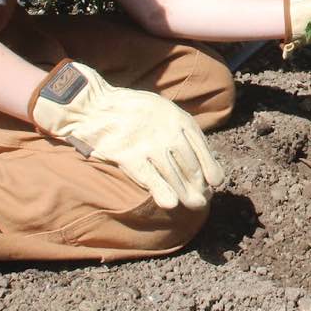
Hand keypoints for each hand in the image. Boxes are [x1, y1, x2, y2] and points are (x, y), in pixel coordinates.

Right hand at [28, 60, 224, 210]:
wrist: (94, 106)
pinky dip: (162, 191)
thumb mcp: (161, 108)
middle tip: (203, 199)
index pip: (201, 147)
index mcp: (177, 118)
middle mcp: (167, 131)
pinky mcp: (129, 156)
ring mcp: (149, 144)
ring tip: (195, 205)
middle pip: (190, 164)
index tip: (216, 182)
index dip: (210, 166)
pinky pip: (150, 177)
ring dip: (186, 193)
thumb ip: (177, 126)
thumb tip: (194, 151)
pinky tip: (171, 203)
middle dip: (199, 184)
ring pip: (174, 174)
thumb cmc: (129, 108)